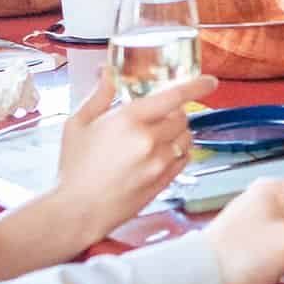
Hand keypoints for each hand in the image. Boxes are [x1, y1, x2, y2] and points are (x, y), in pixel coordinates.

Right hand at [50, 70, 219, 236]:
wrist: (77, 211)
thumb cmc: (73, 167)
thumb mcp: (78, 124)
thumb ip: (99, 96)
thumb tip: (109, 72)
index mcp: (129, 120)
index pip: (174, 96)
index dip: (196, 86)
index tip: (210, 81)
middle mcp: (149, 140)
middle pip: (182, 116)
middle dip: (173, 113)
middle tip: (155, 118)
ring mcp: (160, 163)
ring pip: (186, 137)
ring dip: (177, 133)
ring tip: (153, 138)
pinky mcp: (165, 181)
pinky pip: (184, 158)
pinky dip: (177, 152)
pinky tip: (158, 155)